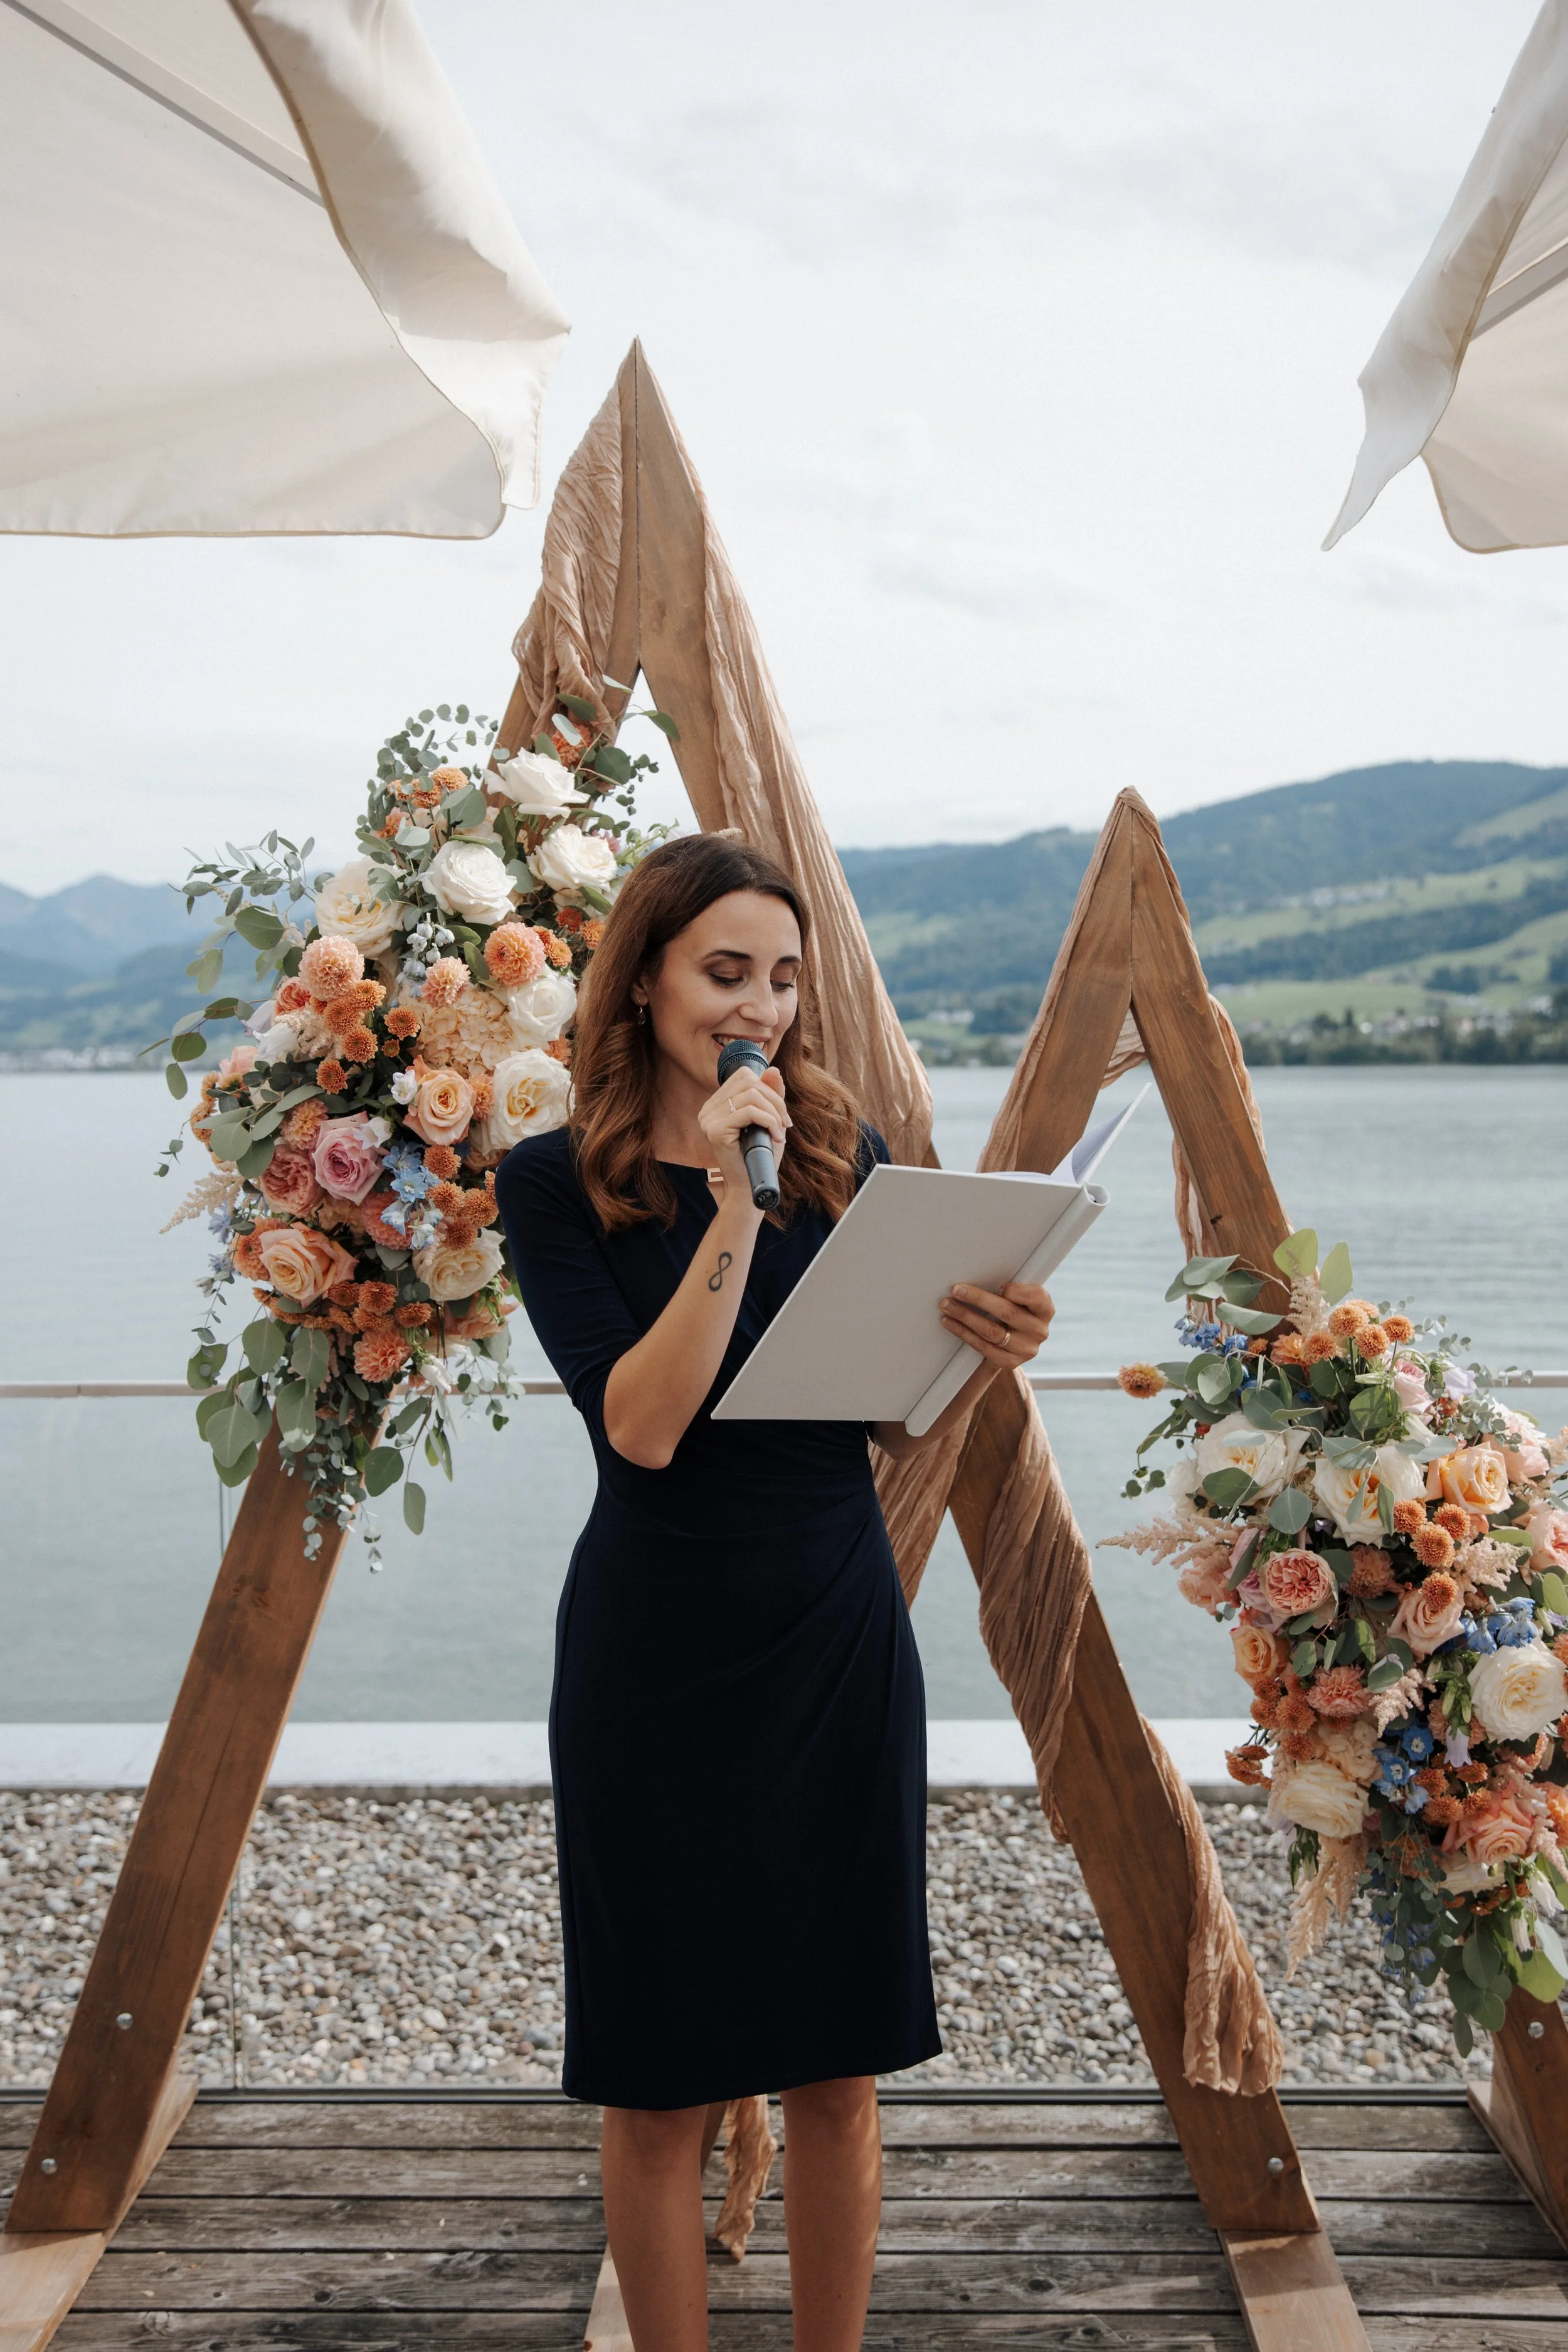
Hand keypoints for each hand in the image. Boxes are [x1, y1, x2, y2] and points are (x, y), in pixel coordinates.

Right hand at [697, 1061, 789, 1196]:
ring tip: (779, 1132)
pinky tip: (774, 1137)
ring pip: (751, 1095)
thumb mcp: (769, 1119)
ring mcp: (709, 1119)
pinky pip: (749, 1112)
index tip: (780, 1115)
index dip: (768, 1089)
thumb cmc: (759, 1156)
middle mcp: (708, 1109)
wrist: (750, 1187)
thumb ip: (770, 1095)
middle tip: (784, 1124)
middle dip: (775, 1101)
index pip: (744, 1076)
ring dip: (774, 1113)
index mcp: (716, 1104)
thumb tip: (773, 1070)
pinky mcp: (715, 1131)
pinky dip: (769, 1122)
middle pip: (749, 1082)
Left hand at [938, 1279, 1053, 1372]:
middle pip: (1007, 1312)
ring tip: (947, 1305)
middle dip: (978, 1299)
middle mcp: (1039, 1331)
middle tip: (956, 1290)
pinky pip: (982, 1346)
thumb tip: (979, 1271)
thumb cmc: (1014, 1312)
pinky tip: (950, 1322)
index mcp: (1045, 1309)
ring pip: (991, 1331)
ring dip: (966, 1316)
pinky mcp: (1009, 1362)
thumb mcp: (1020, 1299)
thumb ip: (1011, 1289)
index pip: (1037, 1297)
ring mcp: (1026, 1349)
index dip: (1017, 1291)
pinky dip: (963, 1333)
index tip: (998, 1286)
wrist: (1013, 1346)